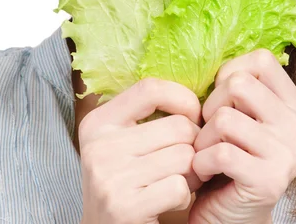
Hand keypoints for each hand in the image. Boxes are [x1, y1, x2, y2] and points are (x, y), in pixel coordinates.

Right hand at [78, 78, 202, 223]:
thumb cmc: (127, 182)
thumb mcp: (123, 142)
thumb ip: (146, 115)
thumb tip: (197, 90)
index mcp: (98, 122)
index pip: (150, 89)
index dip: (183, 98)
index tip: (193, 116)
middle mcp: (98, 146)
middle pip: (178, 127)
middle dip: (194, 145)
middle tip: (187, 161)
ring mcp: (110, 177)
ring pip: (185, 157)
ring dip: (193, 173)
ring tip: (179, 180)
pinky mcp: (125, 207)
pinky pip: (179, 187)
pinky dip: (184, 196)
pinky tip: (169, 201)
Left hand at [189, 49, 295, 223]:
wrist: (229, 217)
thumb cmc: (229, 158)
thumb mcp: (241, 116)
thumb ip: (240, 88)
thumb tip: (210, 50)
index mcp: (294, 105)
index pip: (262, 59)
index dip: (230, 72)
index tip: (222, 98)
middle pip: (239, 83)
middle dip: (211, 106)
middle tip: (210, 131)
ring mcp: (288, 154)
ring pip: (224, 118)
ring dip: (203, 137)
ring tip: (206, 152)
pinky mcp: (270, 181)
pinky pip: (220, 152)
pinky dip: (201, 161)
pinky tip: (206, 171)